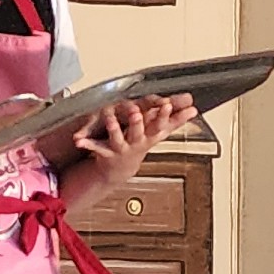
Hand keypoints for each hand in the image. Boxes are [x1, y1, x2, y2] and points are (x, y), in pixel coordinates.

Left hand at [71, 94, 197, 181]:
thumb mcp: (160, 132)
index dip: (164, 115)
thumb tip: (195, 109)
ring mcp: (120, 147)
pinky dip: (87, 143)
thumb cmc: (140, 144)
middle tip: (137, 111)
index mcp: (149, 135)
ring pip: (116, 137)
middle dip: (137, 121)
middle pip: (138, 131)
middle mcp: (136, 142)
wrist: (120, 170)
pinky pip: (95, 146)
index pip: (159, 124)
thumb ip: (177, 120)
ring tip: (109, 115)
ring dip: (113, 127)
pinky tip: (78, 140)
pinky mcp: (105, 151)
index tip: (168, 104)